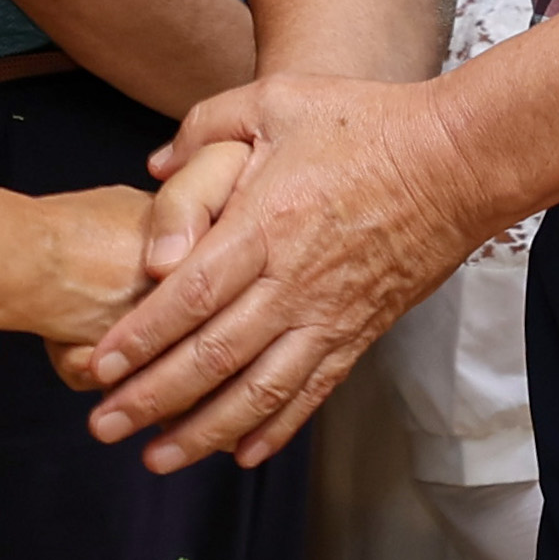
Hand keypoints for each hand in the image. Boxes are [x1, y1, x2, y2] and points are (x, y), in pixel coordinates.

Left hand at [79, 71, 493, 469]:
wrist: (459, 160)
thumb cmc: (368, 123)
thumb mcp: (276, 100)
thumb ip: (206, 127)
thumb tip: (154, 165)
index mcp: (266, 224)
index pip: (190, 296)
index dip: (141, 337)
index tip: (99, 365)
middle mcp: (294, 282)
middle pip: (213, 356)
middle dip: (152, 398)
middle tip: (103, 426)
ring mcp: (329, 314)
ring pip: (259, 390)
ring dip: (204, 431)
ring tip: (157, 459)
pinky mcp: (359, 331)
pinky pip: (312, 392)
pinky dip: (275, 429)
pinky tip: (241, 454)